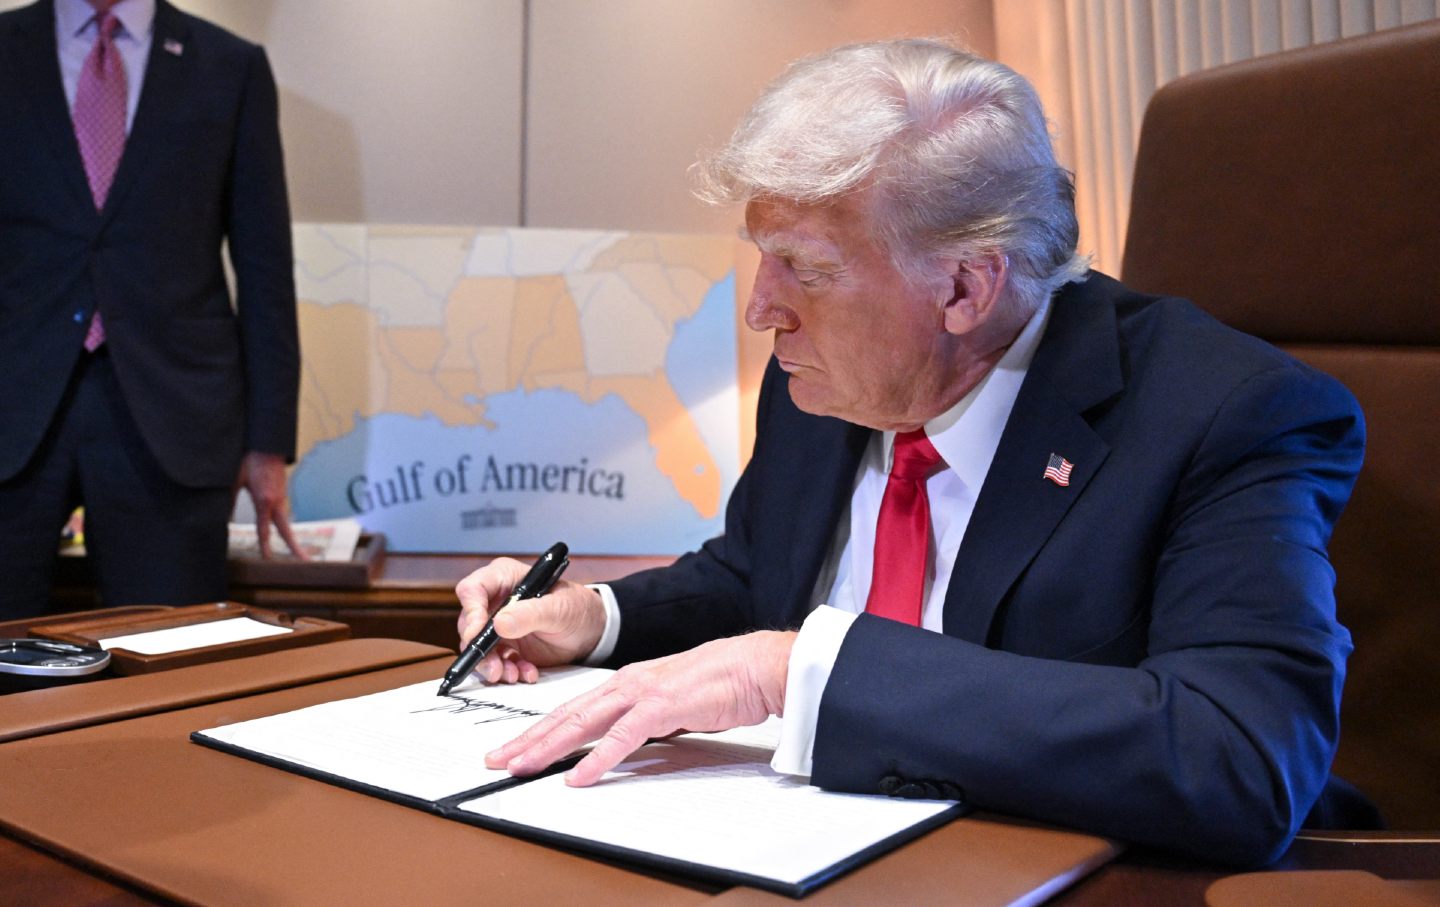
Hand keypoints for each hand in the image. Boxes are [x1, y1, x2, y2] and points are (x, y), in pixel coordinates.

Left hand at [235, 451, 303, 559]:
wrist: (268, 444)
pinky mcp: (282, 493)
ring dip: (290, 537)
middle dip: (295, 547)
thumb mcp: (235, 479)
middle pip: (287, 529)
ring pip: (285, 521)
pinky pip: (283, 513)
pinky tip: (281, 530)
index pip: (265, 529)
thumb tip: (220, 517)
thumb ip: (229, 500)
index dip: (265, 545)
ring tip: (296, 552)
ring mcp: (282, 497)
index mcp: (264, 500)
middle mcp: (277, 501)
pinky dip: (283, 525)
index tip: (267, 559)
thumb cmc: (251, 459)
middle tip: (305, 561)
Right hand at [454, 558, 607, 683]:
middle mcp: (495, 601)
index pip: (472, 590)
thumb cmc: (576, 608)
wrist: (591, 631)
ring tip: (513, 675)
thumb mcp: (558, 609)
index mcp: (504, 578)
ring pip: (479, 647)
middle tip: (495, 668)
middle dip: (480, 649)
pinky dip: (508, 671)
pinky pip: (496, 662)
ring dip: (493, 665)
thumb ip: (530, 614)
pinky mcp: (505, 646)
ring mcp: (498, 625)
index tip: (478, 634)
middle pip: (469, 623)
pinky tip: (527, 674)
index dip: (471, 611)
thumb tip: (499, 623)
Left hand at [485, 630, 794, 785]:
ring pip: (583, 723)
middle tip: (497, 760)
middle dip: (528, 739)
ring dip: (549, 747)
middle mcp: (626, 684)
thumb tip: (621, 744)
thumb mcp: (669, 704)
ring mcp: (642, 693)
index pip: (573, 709)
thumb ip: (642, 721)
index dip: (539, 729)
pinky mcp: (662, 707)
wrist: (754, 665)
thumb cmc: (720, 683)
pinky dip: (597, 759)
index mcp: (627, 682)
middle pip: (567, 715)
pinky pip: (622, 738)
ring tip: (520, 766)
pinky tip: (577, 776)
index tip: (514, 747)